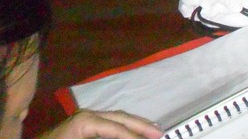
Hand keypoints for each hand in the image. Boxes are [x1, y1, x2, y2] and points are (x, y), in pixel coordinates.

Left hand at [37, 110, 162, 138]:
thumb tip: (131, 138)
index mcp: (86, 121)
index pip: (117, 128)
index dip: (136, 135)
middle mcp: (87, 115)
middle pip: (120, 117)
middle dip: (141, 125)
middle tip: (161, 133)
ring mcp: (83, 118)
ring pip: (116, 118)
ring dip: (134, 125)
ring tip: (153, 131)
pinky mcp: (81, 125)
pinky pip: (107, 124)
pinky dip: (121, 128)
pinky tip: (131, 133)